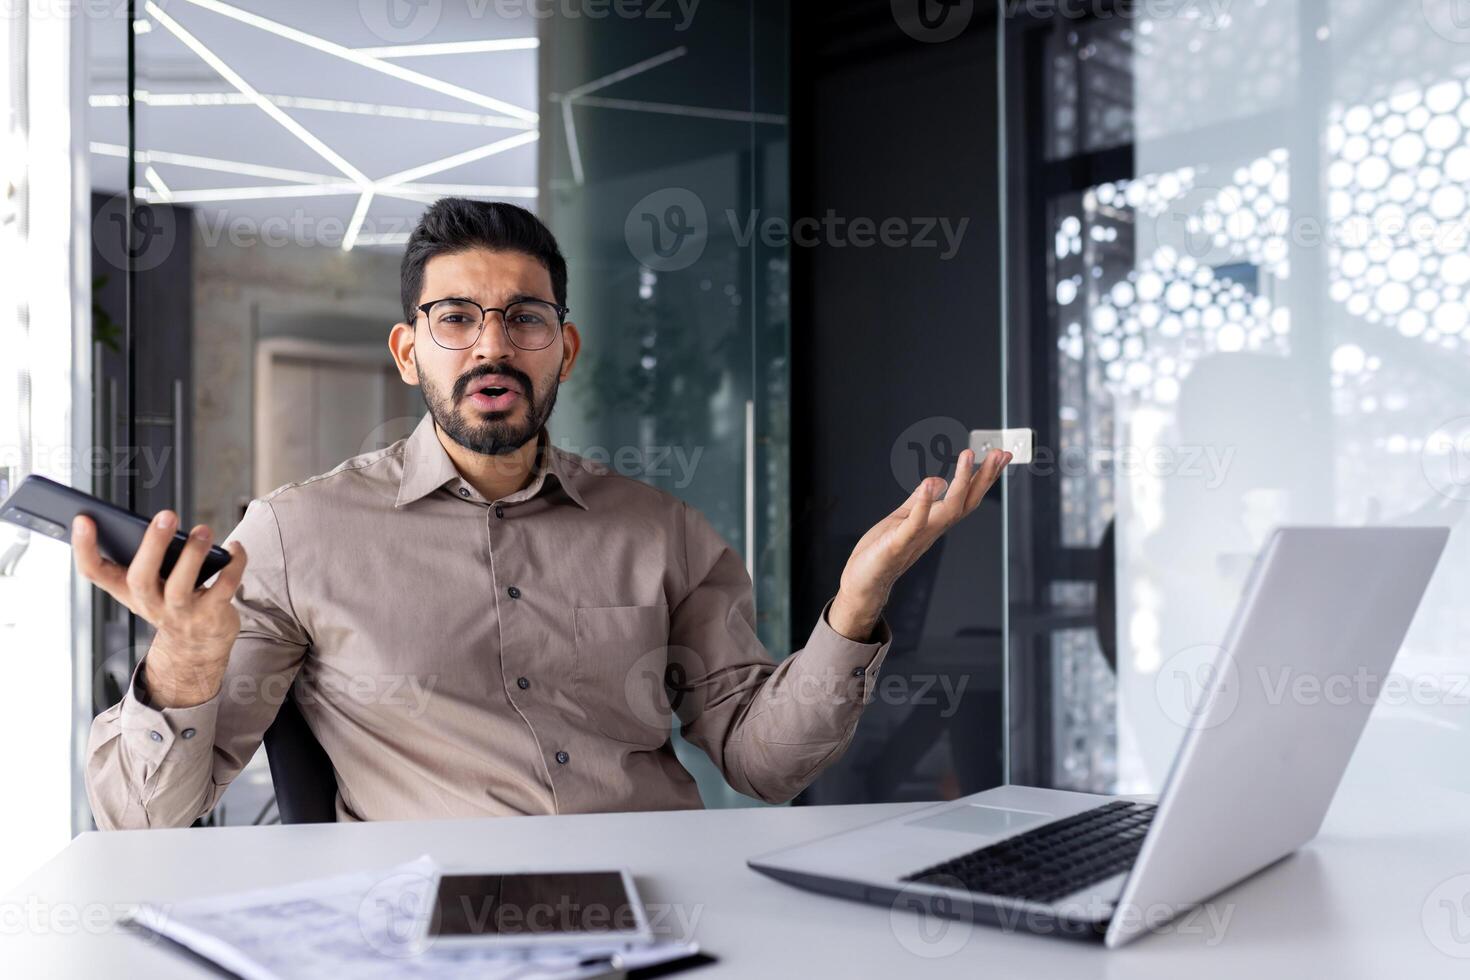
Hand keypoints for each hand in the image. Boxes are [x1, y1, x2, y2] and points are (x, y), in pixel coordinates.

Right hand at [73, 510, 247, 706]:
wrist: (196, 649)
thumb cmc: (170, 603)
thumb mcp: (149, 586)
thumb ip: (147, 558)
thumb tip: (160, 521)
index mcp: (128, 591)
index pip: (94, 572)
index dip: (84, 548)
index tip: (83, 519)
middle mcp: (150, 604)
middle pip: (141, 578)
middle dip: (152, 545)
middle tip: (166, 515)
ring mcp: (181, 613)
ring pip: (181, 586)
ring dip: (193, 555)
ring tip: (203, 530)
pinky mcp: (212, 616)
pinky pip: (224, 588)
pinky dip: (234, 565)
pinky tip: (235, 548)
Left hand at [830, 448, 1010, 639]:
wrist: (865, 582)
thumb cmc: (881, 552)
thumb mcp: (903, 517)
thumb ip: (919, 500)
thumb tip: (937, 480)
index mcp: (935, 521)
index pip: (967, 496)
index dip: (985, 476)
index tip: (1001, 455)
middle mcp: (933, 528)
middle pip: (967, 501)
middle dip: (985, 477)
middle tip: (999, 453)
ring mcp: (919, 536)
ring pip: (950, 509)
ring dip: (961, 482)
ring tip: (968, 457)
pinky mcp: (899, 542)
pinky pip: (916, 523)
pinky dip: (925, 504)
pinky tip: (932, 483)